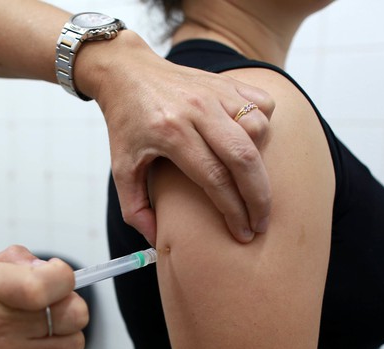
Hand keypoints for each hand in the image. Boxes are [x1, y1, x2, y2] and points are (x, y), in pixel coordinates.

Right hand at [0, 245, 88, 348]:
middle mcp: (6, 326)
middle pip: (74, 314)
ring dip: (67, 332)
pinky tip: (40, 346)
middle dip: (70, 303)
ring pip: (74, 344)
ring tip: (47, 326)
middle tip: (54, 302)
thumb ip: (15, 261)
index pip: (54, 282)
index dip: (64, 276)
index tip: (56, 274)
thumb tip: (47, 267)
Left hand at [78, 32, 273, 244]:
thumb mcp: (121, 168)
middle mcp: (196, 110)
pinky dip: (263, 127)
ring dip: (260, 162)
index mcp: (170, 133)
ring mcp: (214, 92)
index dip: (233, 210)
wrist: (126, 73)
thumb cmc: (126, 123)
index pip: (214, 178)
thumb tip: (157, 240)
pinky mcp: (225, 82)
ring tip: (251, 183)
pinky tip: (252, 146)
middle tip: (261, 223)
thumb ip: (135, 209)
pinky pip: (261, 104)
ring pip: (257, 129)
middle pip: (243, 158)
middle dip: (259, 197)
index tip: (243, 233)